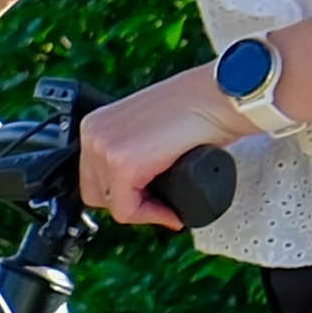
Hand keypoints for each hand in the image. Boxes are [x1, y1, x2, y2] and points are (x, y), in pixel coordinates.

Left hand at [76, 71, 253, 225]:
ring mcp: (104, 148)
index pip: (94, 177)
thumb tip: (134, 191)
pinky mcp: (122, 164)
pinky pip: (127, 210)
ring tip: (168, 205)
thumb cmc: (197, 110)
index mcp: (96, 124)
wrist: (218, 97)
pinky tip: (172, 210)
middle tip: (160, 203)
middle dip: (129, 203)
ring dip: (142, 210)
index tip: (153, 198)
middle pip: (97, 193)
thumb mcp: (149, 131)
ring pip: (112, 204)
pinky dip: (152, 215)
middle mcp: (93, 133)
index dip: (124, 194)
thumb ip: (132, 152)